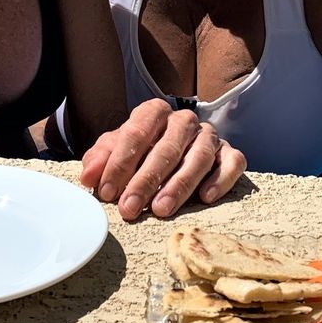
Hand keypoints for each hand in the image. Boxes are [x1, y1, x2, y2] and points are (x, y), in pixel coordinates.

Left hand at [79, 99, 245, 220]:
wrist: (174, 153)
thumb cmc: (140, 153)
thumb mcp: (116, 152)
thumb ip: (100, 160)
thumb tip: (88, 177)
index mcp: (154, 112)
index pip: (137, 132)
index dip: (120, 163)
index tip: (107, 191)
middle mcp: (184, 121)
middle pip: (167, 148)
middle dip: (146, 180)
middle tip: (130, 208)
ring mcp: (210, 136)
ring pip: (200, 156)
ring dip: (180, 185)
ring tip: (161, 210)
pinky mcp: (230, 153)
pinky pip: (233, 162)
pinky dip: (221, 179)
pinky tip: (205, 197)